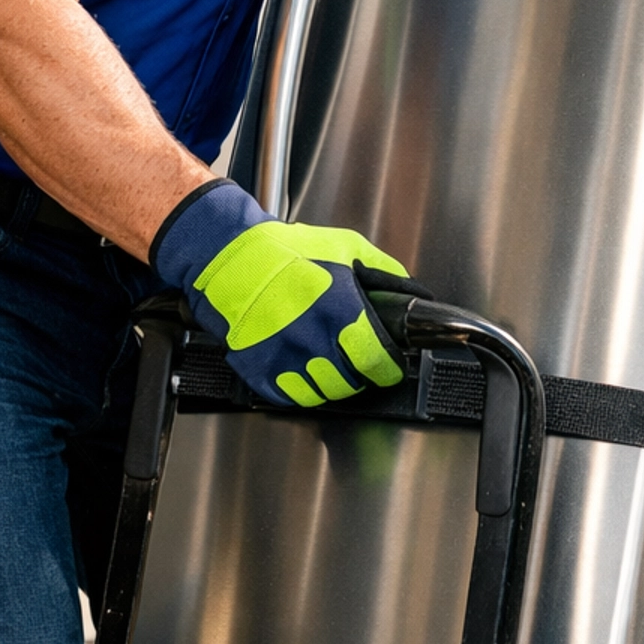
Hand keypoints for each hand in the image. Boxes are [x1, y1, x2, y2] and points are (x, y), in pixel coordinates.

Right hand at [153, 178, 414, 407]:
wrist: (229, 259)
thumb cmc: (286, 251)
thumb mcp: (345, 247)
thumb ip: (383, 271)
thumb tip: (413, 292)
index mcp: (339, 309)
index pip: (376, 361)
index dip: (388, 369)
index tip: (390, 367)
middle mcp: (311, 338)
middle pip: (350, 382)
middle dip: (361, 376)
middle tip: (360, 364)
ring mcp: (282, 357)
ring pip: (321, 394)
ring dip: (332, 385)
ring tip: (332, 366)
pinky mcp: (257, 368)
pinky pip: (289, 397)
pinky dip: (300, 390)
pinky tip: (304, 371)